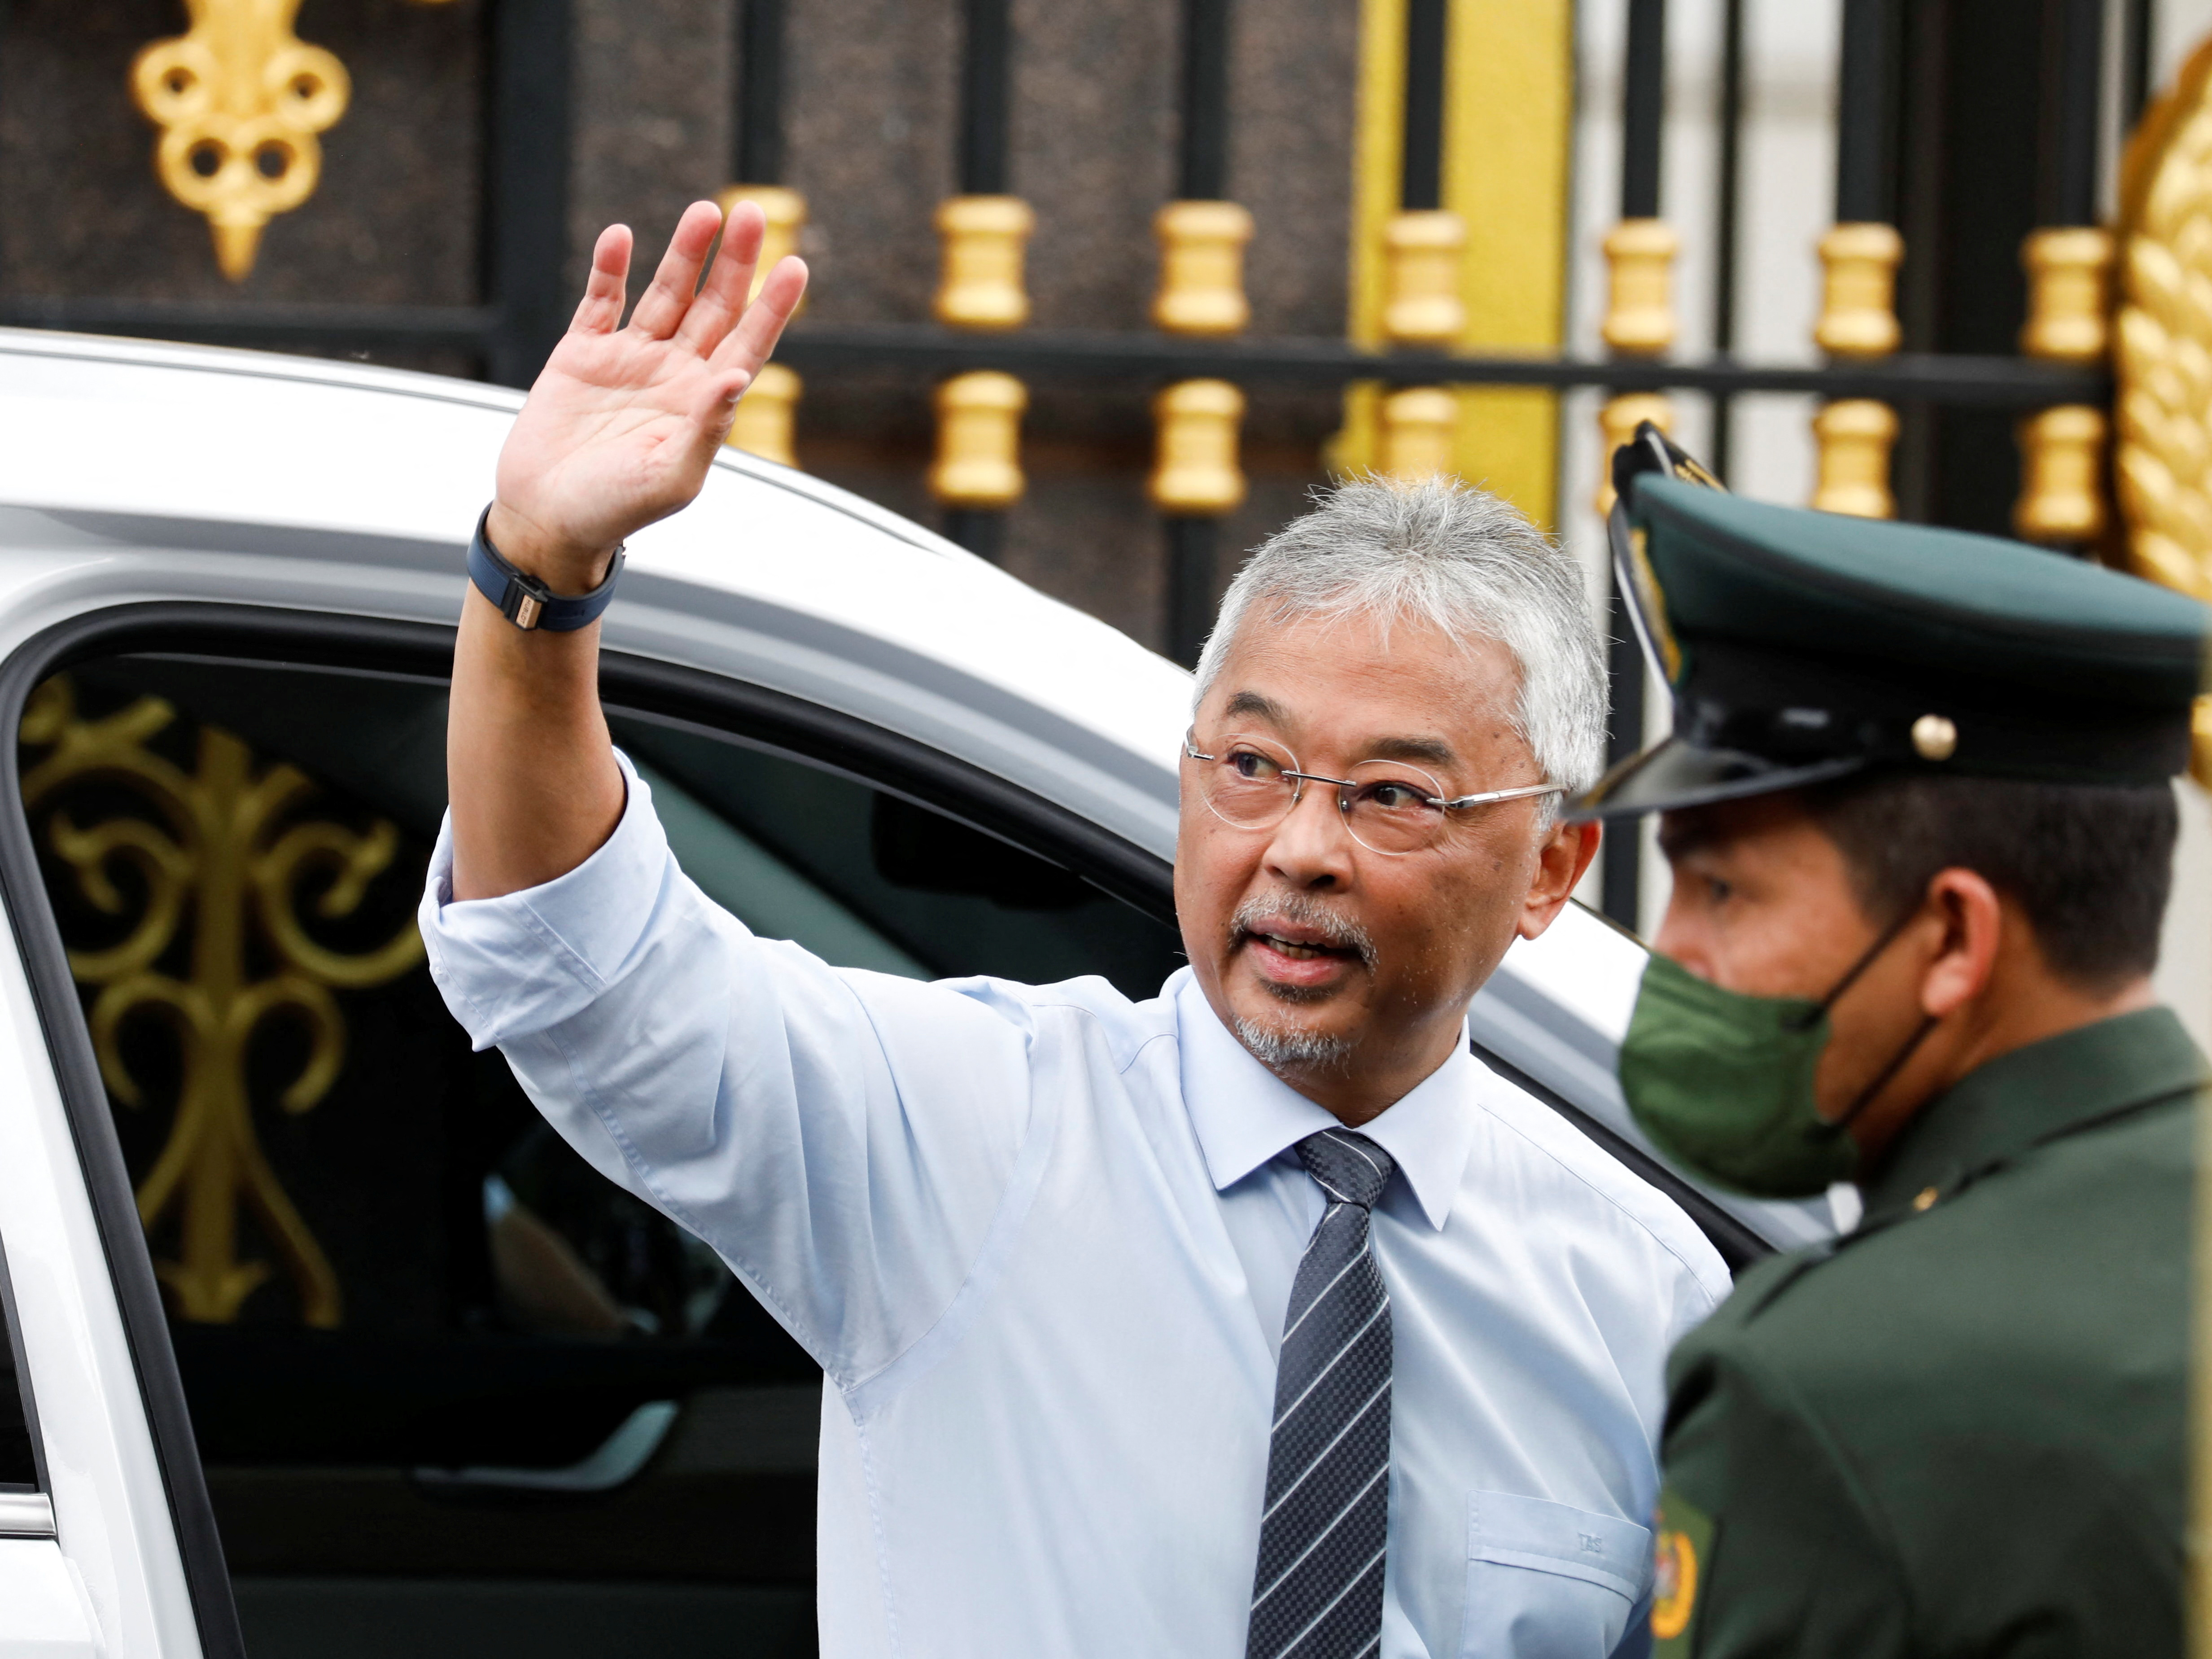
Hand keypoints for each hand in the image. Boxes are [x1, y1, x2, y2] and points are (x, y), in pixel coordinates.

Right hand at [487, 200, 807, 592]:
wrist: (547, 518)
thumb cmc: (615, 510)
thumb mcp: (671, 478)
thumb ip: (707, 428)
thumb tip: (737, 376)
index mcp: (704, 405)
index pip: (749, 344)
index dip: (772, 307)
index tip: (796, 266)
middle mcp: (674, 374)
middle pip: (714, 306)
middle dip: (733, 262)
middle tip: (751, 213)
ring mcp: (630, 359)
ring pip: (666, 294)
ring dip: (684, 254)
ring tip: (704, 212)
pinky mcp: (582, 354)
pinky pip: (601, 302)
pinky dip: (610, 270)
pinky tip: (620, 238)